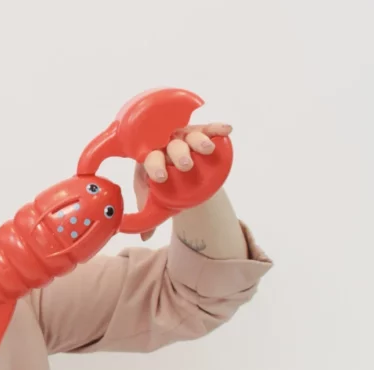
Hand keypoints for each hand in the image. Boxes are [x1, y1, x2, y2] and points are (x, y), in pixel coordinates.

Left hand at [133, 122, 231, 240]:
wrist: (177, 174)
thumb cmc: (162, 186)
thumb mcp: (153, 201)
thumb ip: (148, 218)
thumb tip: (146, 237)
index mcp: (149, 158)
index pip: (150, 160)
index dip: (154, 167)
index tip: (161, 177)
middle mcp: (165, 144)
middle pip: (172, 146)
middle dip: (178, 154)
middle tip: (185, 165)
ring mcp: (183, 137)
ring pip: (191, 136)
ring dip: (199, 141)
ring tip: (207, 150)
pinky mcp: (200, 133)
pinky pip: (209, 129)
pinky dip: (217, 129)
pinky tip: (227, 131)